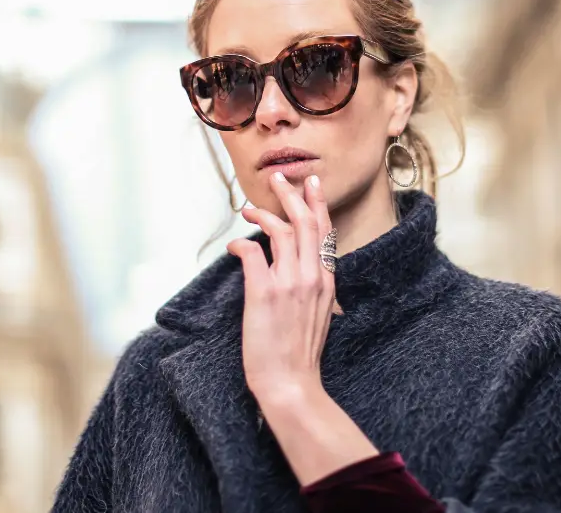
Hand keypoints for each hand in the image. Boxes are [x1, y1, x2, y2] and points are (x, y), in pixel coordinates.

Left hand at [227, 173, 334, 401]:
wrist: (291, 383)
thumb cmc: (301, 356)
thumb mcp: (321, 317)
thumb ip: (316, 291)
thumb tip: (306, 278)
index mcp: (327, 282)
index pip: (325, 233)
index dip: (317, 204)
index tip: (311, 184)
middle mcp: (312, 277)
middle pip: (305, 222)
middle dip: (291, 194)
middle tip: (278, 177)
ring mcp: (289, 284)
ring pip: (281, 231)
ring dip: (263, 213)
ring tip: (249, 208)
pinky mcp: (264, 293)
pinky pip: (252, 253)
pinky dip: (241, 244)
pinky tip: (233, 246)